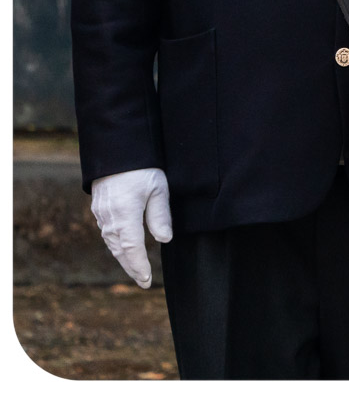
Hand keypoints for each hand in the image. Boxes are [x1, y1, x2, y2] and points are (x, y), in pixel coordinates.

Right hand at [90, 168, 172, 288]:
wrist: (116, 150)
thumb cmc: (142, 168)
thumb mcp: (158, 189)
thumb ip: (160, 216)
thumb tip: (164, 240)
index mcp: (125, 215)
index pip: (132, 249)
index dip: (139, 267)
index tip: (146, 280)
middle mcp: (110, 219)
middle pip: (120, 250)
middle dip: (131, 267)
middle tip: (143, 282)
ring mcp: (102, 214)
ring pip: (112, 243)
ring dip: (123, 258)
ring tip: (135, 269)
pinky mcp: (99, 208)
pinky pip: (107, 233)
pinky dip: (116, 245)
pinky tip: (124, 248)